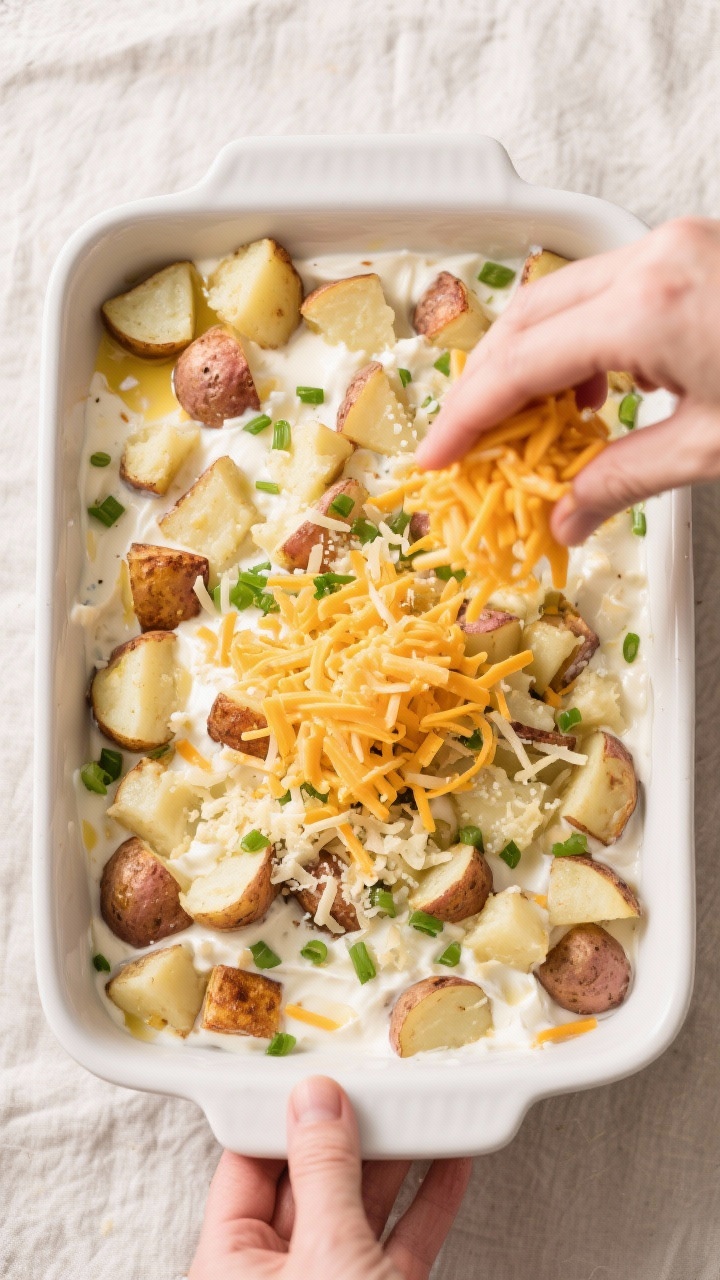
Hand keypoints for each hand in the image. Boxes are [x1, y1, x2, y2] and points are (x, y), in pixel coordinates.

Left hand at [189, 1075, 470, 1279]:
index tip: (317, 1072)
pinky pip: (403, 1239)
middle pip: (311, 1181)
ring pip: (361, 1208)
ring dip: (396, 1157)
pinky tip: (450, 1160)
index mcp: (230, 1267)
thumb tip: (318, 1101)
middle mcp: (278, 1276)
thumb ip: (324, 1174)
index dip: (284, 1115)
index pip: (249, 1165)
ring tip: (417, 1105)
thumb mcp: (327, 1258)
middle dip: (349, 1130)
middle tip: (374, 1082)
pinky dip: (429, 1201)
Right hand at [416, 217, 719, 543]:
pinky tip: (591, 387)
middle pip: (526, 317)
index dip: (467, 417)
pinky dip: (580, 337)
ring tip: (527, 425)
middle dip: (485, 384)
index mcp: (651, 308)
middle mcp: (654, 259)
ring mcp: (674, 245)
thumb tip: (566, 519)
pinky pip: (608, 288)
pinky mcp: (692, 249)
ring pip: (562, 297)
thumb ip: (628, 481)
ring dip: (531, 359)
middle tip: (468, 442)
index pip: (522, 364)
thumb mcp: (714, 448)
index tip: (438, 456)